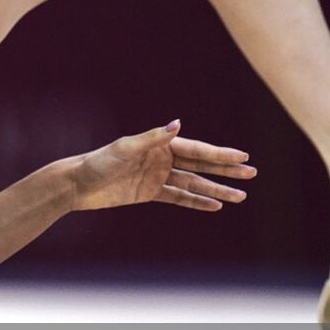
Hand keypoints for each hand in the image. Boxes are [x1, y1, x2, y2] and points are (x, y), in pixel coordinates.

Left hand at [67, 120, 254, 211]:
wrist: (77, 184)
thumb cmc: (99, 162)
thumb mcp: (125, 149)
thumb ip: (153, 138)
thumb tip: (177, 123)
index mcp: (158, 144)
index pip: (196, 150)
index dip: (220, 154)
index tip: (243, 156)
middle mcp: (161, 158)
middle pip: (200, 166)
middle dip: (226, 170)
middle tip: (252, 174)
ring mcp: (157, 176)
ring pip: (193, 184)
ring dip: (216, 190)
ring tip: (241, 197)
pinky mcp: (149, 193)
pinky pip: (178, 198)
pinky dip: (196, 202)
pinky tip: (215, 206)